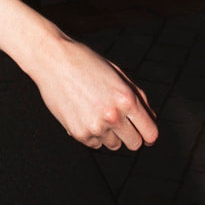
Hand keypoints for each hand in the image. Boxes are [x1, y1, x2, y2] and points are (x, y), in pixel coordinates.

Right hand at [29, 33, 158, 151]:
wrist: (53, 60)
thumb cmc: (87, 63)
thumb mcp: (118, 75)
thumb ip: (139, 97)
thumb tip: (151, 120)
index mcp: (127, 98)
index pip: (150, 134)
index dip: (149, 136)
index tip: (145, 135)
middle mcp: (113, 115)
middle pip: (134, 144)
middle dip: (131, 136)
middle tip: (120, 123)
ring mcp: (95, 126)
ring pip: (113, 145)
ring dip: (110, 134)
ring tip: (97, 112)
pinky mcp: (78, 133)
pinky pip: (95, 144)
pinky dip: (93, 134)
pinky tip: (84, 114)